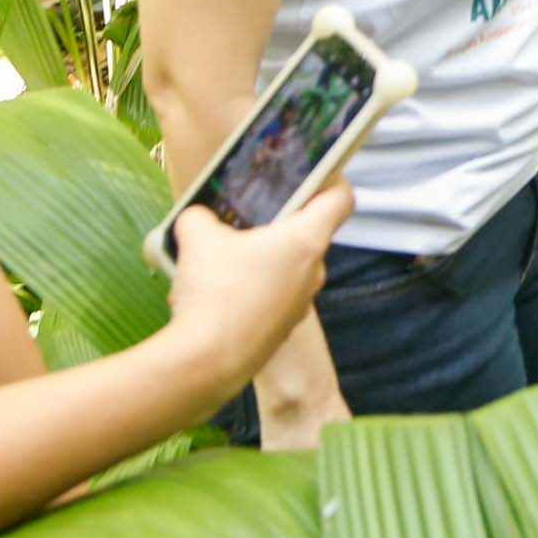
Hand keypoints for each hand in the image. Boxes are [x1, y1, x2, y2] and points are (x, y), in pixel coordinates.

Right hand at [155, 180, 346, 392]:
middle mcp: (314, 271)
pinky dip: (249, 290)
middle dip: (275, 223)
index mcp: (306, 240)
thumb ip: (201, 215)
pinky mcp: (282, 329)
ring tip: (216, 260)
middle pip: (306, 233)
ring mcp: (300, 304)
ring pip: (285, 267)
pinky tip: (213, 296)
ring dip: (257, 259)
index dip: (330, 179)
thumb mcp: (196, 236)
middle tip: (242, 217)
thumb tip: (200, 217)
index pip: (341, 198)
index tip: (308, 174)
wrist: (207, 363)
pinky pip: (271, 297)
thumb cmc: (214, 292)